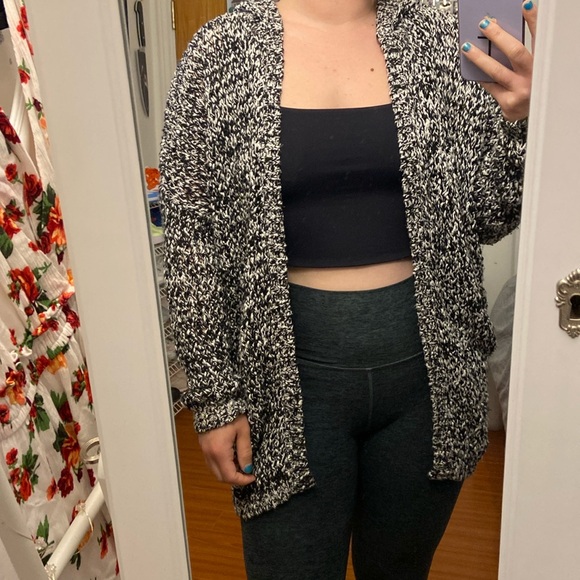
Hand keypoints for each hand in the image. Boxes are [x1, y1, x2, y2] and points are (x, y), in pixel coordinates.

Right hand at [198, 414, 255, 485]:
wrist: (214, 400)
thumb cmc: (231, 413)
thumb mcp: (243, 431)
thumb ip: (245, 451)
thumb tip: (248, 468)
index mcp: (219, 452)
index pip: (230, 476)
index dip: (243, 480)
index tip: (253, 476)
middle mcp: (209, 454)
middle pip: (221, 477)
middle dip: (235, 479)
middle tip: (248, 472)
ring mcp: (204, 450)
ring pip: (215, 471)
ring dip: (228, 472)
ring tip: (241, 463)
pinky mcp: (203, 445)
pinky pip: (211, 462)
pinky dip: (222, 465)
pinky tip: (231, 457)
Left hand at [461, 0, 537, 121]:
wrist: (541, 115)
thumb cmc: (536, 86)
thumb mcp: (537, 68)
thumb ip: (525, 54)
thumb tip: (502, 36)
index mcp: (544, 64)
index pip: (540, 37)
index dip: (534, 20)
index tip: (526, 6)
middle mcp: (534, 78)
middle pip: (515, 52)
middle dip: (498, 36)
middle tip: (485, 24)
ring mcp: (521, 92)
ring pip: (496, 71)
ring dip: (479, 58)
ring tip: (467, 47)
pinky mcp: (509, 104)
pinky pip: (490, 86)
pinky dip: (482, 77)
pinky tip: (472, 69)